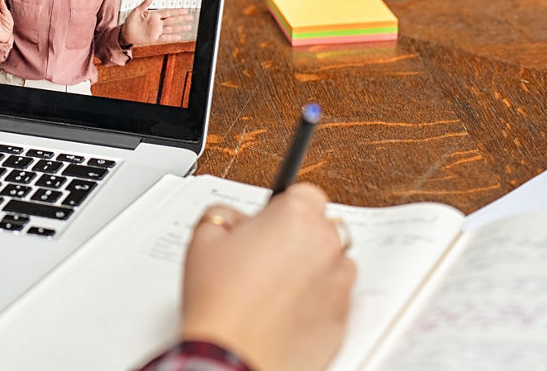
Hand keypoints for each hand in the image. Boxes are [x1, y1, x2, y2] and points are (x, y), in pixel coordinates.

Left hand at [119, 0, 193, 45]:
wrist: (126, 33)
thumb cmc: (130, 22)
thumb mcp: (136, 10)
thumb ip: (145, 4)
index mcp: (154, 15)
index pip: (168, 12)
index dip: (177, 11)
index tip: (185, 10)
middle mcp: (157, 23)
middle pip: (172, 20)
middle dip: (182, 18)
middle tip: (190, 17)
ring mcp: (157, 31)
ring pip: (171, 29)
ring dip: (180, 28)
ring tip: (189, 27)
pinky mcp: (154, 38)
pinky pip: (165, 38)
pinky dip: (172, 37)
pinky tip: (179, 37)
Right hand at [180, 184, 355, 370]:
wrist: (232, 357)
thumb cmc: (220, 303)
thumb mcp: (203, 238)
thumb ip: (224, 214)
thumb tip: (235, 220)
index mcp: (296, 218)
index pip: (306, 192)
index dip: (283, 207)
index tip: (271, 220)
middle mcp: (326, 247)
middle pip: (321, 227)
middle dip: (296, 237)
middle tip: (263, 256)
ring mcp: (339, 285)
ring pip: (332, 263)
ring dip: (311, 268)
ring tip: (273, 286)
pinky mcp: (343, 318)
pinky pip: (334, 298)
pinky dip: (316, 300)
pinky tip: (283, 310)